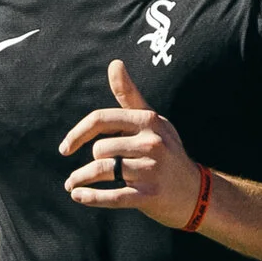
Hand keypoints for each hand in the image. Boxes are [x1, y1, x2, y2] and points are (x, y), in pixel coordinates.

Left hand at [59, 60, 201, 228]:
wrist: (196, 191)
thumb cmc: (167, 150)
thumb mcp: (152, 120)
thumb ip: (129, 95)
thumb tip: (114, 63)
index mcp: (148, 121)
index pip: (102, 120)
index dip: (77, 134)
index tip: (65, 148)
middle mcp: (152, 143)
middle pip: (100, 148)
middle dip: (89, 161)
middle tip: (86, 171)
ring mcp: (152, 170)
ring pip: (102, 170)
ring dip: (80, 179)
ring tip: (71, 184)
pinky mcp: (150, 195)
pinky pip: (112, 196)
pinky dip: (91, 197)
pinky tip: (78, 196)